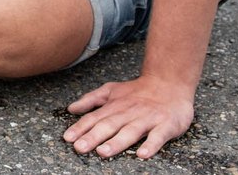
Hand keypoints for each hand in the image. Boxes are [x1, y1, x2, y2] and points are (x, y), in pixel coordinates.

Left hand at [63, 75, 194, 158]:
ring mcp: (147, 119)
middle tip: (79, 147)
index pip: (94, 118)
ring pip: (130, 132)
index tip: (68, 138)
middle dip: (93, 137)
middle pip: (109, 125)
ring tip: (103, 152)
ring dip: (116, 142)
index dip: (80, 128)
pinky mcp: (165, 125)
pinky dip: (151, 145)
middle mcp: (129, 113)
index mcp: (114, 106)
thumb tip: (71, 109)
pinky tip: (143, 154)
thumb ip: (91, 99)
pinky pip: (158, 137)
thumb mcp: (111, 90)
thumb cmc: (138, 91)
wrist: (170, 83)